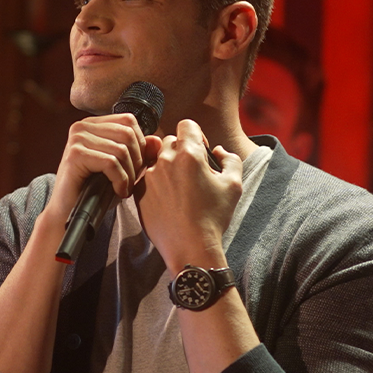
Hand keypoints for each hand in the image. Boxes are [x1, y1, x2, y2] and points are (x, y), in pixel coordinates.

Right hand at [46, 113, 148, 225]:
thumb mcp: (123, 169)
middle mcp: (83, 126)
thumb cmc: (95, 191)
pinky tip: (118, 192)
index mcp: (93, 124)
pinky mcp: (75, 154)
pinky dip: (120, 180)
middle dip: (136, 160)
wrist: (69, 214)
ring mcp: (77, 138)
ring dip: (129, 174)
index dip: (139, 145)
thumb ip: (140, 153)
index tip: (135, 168)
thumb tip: (158, 141)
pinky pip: (111, 163)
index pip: (129, 121)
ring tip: (124, 189)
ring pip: (121, 149)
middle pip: (127, 134)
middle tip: (131, 181)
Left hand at [136, 119, 242, 271]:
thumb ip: (230, 159)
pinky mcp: (138, 193)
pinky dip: (155, 182)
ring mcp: (149, 177)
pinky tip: (167, 198)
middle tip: (191, 172)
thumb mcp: (234, 185)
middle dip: (181, 150)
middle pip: (170, 140)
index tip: (201, 151)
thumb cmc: (213, 217)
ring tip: (178, 186)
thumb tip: (218, 151)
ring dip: (166, 165)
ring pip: (155, 158)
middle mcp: (165, 161)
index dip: (197, 135)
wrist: (190, 247)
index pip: (187, 125)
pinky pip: (145, 177)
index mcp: (189, 155)